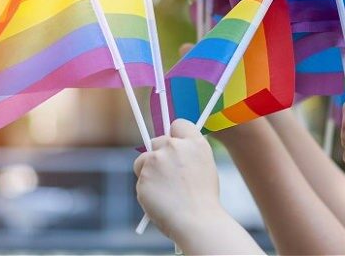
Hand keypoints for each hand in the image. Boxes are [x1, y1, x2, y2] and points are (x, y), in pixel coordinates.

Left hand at [134, 119, 223, 238]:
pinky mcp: (144, 175)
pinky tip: (160, 200)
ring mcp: (157, 159)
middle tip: (164, 173)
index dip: (174, 134)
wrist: (197, 220)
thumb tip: (172, 152)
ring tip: (164, 192)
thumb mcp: (203, 167)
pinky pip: (140, 179)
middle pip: (157, 140)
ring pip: (143, 160)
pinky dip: (146, 188)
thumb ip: (188, 154)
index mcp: (194, 143)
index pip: (178, 124)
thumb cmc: (203, 199)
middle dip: (157, 153)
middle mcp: (174, 146)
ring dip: (148, 171)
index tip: (172, 143)